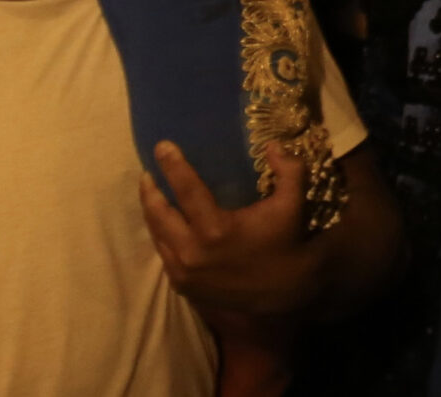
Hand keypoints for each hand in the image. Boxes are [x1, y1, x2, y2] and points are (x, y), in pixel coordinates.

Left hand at [140, 142, 322, 316]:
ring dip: (152, 213)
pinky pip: (164, 256)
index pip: (186, 190)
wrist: (287, 296)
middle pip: (159, 214)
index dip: (172, 166)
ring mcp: (185, 273)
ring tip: (151, 194)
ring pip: (157, 236)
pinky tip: (164, 226)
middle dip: (150, 191)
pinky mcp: (184, 287)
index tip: (161, 146)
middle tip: (147, 172)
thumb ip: (288, 170)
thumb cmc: (288, 246)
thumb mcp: (293, 204)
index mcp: (215, 230)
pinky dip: (161, 237)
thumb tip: (272, 145)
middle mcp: (192, 253)